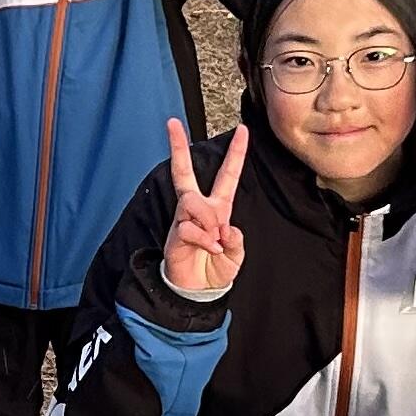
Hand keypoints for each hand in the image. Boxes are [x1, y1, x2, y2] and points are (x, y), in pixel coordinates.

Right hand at [157, 118, 251, 300]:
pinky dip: (204, 239)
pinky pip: (189, 227)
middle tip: (172, 123)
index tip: (243, 130)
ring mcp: (184, 220)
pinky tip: (210, 248)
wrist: (198, 292)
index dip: (236, 153)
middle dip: (178, 147)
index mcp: (218, 208)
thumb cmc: (216, 269)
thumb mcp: (236, 254)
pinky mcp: (175, 234)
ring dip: (208, 220)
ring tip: (216, 240)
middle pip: (184, 172)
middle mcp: (198, 209)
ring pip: (192, 202)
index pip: (227, 175)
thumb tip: (224, 227)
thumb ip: (235, 239)